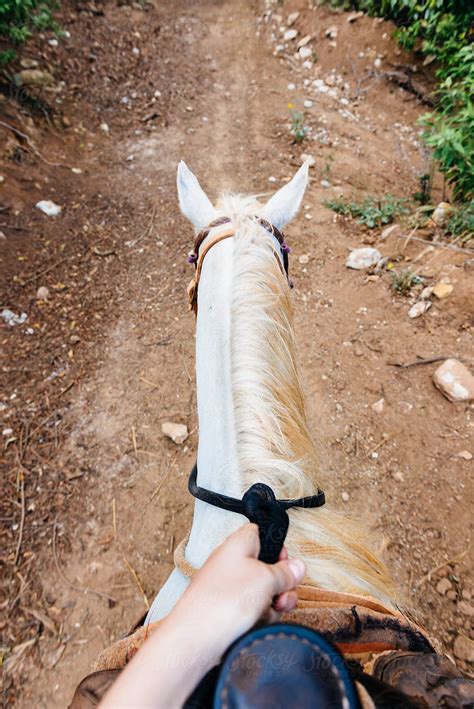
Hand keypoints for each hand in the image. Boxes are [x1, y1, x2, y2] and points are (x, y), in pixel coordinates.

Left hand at [169, 523, 305, 664]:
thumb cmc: (224, 600)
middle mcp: (232, 563)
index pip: (260, 533)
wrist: (196, 637)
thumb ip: (286, 572)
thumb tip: (298, 566)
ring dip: (273, 602)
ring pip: (262, 591)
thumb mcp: (267, 579)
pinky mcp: (227, 610)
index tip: (286, 562)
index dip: (277, 546)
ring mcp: (229, 587)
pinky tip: (257, 623)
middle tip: (282, 592)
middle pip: (266, 567)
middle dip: (281, 583)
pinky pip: (252, 609)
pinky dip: (259, 616)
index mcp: (238, 544)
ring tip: (271, 610)